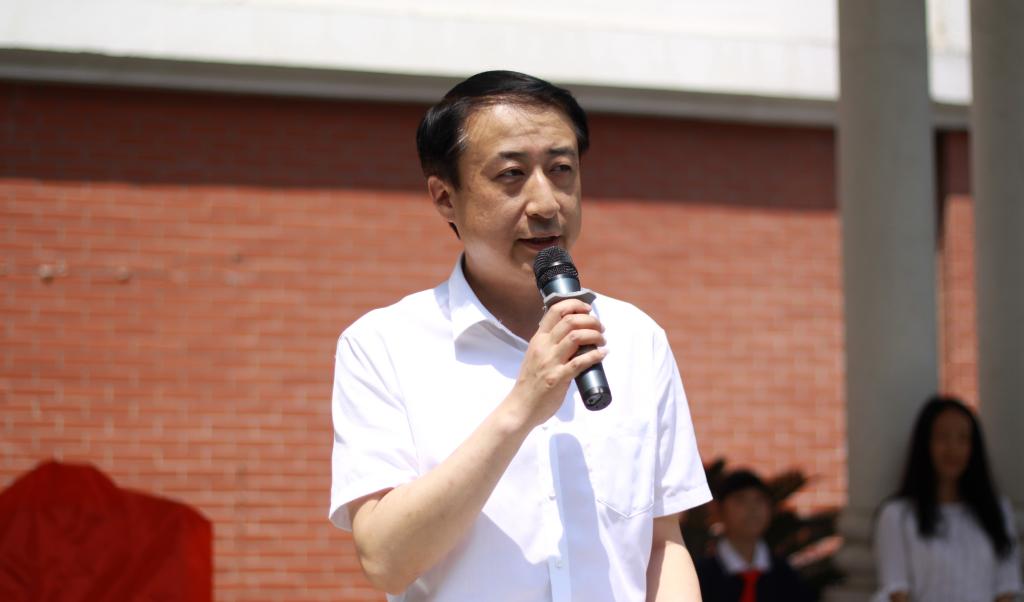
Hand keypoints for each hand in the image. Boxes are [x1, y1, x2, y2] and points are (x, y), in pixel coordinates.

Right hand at [507, 298, 606, 428]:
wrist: (521, 407)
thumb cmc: (530, 383)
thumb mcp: (535, 356)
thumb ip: (549, 345)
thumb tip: (572, 337)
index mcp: (538, 339)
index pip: (554, 311)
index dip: (574, 305)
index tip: (587, 309)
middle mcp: (544, 347)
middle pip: (570, 321)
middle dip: (590, 320)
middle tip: (600, 327)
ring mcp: (551, 362)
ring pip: (576, 337)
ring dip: (595, 335)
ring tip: (602, 339)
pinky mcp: (558, 378)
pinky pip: (581, 361)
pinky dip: (595, 355)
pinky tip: (602, 354)